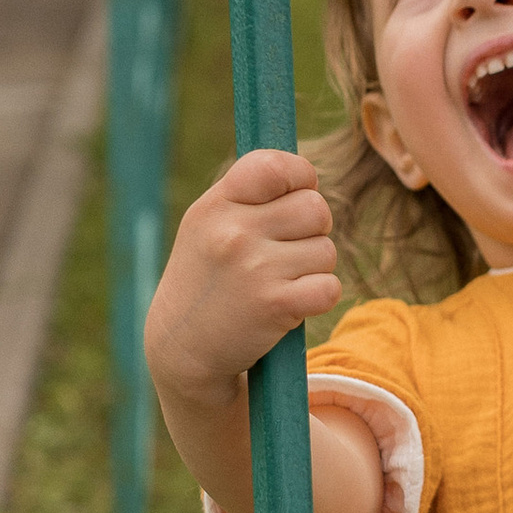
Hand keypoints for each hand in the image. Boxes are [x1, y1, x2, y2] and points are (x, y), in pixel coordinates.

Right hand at [146, 148, 340, 414]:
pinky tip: (290, 304)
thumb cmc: (207, 278)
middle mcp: (233, 232)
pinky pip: (329, 287)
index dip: (300, 178)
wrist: (183, 346)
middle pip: (315, 208)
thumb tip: (310, 176)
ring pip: (326, 250)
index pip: (276, 166)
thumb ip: (250, 195)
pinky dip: (319, 297)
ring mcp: (255, 268)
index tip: (294, 197)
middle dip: (312, 230)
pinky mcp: (276, 305)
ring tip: (278, 282)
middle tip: (286, 252)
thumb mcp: (208, 225)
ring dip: (313, 268)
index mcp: (215, 205)